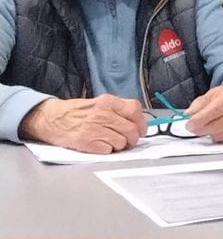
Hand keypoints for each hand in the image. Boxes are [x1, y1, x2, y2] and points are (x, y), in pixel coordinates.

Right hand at [19, 95, 145, 153]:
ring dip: (119, 146)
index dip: (141, 123)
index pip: (135, 110)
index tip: (141, 130)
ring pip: (121, 142)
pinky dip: (107, 151)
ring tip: (111, 143)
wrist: (50, 118)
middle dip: (133, 139)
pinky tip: (100, 146)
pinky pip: (108, 150)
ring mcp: (93, 127)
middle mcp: (102, 113)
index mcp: (107, 102)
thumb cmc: (76, 113)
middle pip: (131, 129)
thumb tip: (138, 122)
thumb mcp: (98, 103)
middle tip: (129, 142)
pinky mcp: (86, 141)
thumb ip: (117, 110)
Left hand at [185, 82, 222, 142]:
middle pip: (217, 126)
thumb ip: (201, 102)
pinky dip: (219, 136)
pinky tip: (220, 129)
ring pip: (220, 135)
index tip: (189, 123)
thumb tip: (189, 114)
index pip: (216, 110)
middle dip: (201, 128)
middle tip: (193, 127)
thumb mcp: (216, 92)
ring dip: (210, 133)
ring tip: (209, 125)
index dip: (200, 119)